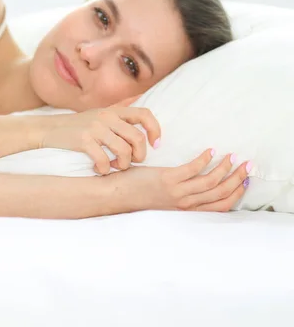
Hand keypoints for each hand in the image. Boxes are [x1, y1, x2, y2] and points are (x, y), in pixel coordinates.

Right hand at [40, 97, 159, 174]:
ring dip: (123, 165)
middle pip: (137, 137)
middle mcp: (107, 117)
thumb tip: (138, 96)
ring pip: (123, 151)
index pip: (145, 114)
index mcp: (114, 111)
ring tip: (115, 167)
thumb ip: (119, 108)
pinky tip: (100, 170)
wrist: (48, 129)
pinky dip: (105, 169)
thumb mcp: (99, 112)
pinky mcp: (83, 140)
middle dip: (139, 155)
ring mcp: (95, 128)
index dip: (155, 130)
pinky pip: (103, 159)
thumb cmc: (77, 125)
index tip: (155, 145)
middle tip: (131, 162)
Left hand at [109, 149, 250, 211]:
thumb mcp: (163, 198)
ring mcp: (176, 193)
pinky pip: (192, 169)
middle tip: (248, 166)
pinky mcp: (167, 180)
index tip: (246, 181)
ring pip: (210, 182)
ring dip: (224, 168)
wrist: (114, 196)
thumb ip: (179, 193)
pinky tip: (209, 151)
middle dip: (237, 180)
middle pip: (220, 194)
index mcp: (185, 210)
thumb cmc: (136, 195)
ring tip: (232, 156)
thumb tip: (193, 180)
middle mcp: (184, 204)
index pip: (219, 206)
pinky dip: (203, 160)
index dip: (236, 194)